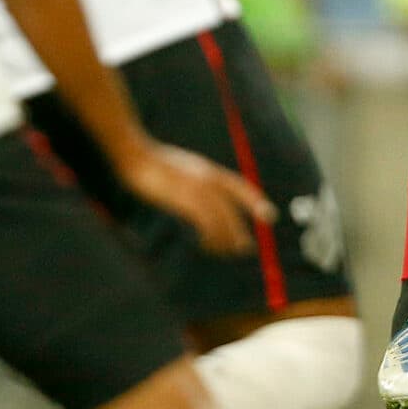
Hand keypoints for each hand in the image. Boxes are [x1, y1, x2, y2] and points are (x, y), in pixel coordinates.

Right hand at [115, 141, 275, 256]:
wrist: (137, 156)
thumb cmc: (154, 163)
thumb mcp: (183, 168)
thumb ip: (197, 180)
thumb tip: (204, 197)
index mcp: (209, 170)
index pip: (240, 187)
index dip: (255, 202)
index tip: (270, 215)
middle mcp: (209, 179)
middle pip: (231, 210)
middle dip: (240, 231)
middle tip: (245, 248)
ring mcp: (198, 189)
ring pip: (221, 220)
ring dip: (225, 239)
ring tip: (226, 252)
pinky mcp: (186, 200)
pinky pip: (205, 223)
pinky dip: (209, 237)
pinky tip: (206, 245)